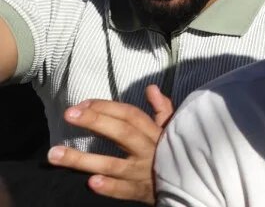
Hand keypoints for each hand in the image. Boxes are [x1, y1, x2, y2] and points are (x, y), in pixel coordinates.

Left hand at [48, 86, 173, 202]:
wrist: (191, 186)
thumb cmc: (176, 154)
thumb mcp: (173, 131)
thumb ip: (162, 110)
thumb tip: (151, 89)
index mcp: (155, 134)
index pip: (130, 115)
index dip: (106, 108)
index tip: (82, 104)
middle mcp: (149, 150)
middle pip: (122, 133)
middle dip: (95, 122)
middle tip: (69, 115)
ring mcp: (143, 172)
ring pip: (113, 164)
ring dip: (84, 159)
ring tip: (55, 153)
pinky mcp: (140, 192)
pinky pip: (124, 190)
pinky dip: (110, 187)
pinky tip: (92, 182)